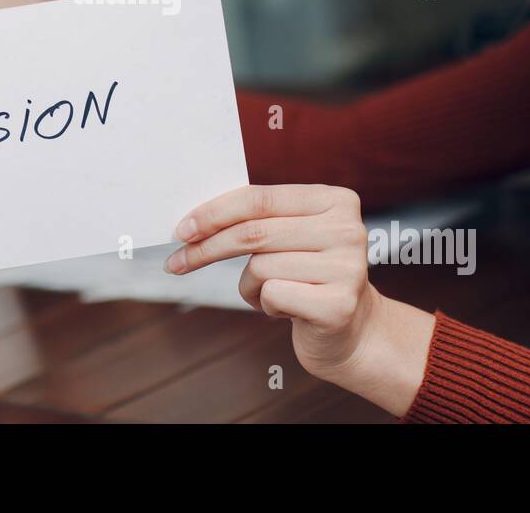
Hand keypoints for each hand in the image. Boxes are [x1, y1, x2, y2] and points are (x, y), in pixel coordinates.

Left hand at [166, 184, 382, 382]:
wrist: (351, 330)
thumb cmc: (307, 276)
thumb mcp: (291, 237)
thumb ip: (258, 219)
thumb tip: (193, 221)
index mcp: (335, 200)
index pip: (260, 199)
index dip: (215, 213)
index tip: (182, 229)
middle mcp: (347, 229)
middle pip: (254, 232)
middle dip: (207, 248)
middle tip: (177, 262)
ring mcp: (347, 267)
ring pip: (259, 266)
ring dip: (249, 285)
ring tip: (271, 293)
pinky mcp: (338, 305)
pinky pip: (272, 295)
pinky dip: (265, 304)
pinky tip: (287, 309)